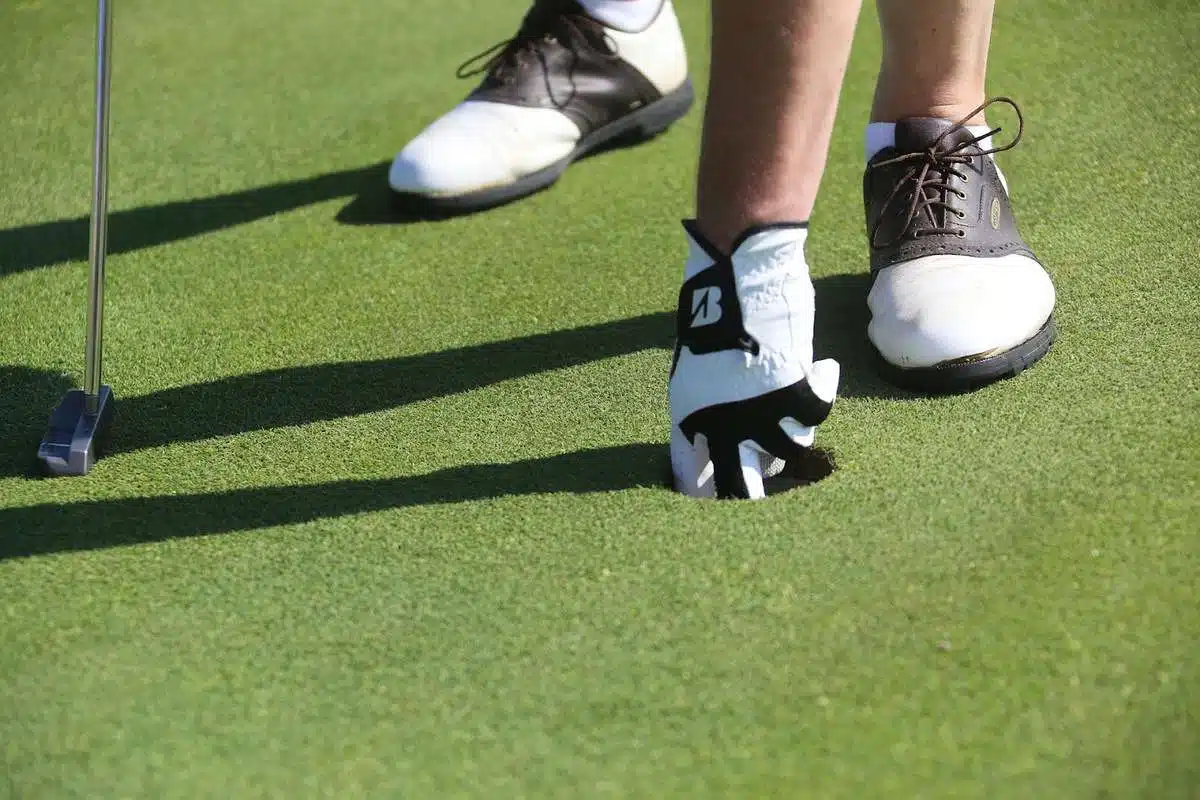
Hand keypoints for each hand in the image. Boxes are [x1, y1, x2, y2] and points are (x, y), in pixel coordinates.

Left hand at [669, 221, 838, 498]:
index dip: (706, 494)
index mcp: (687, 420)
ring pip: (787, 453)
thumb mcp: (692, 371)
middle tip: (764, 496)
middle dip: (750, 497)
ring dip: (795, 436)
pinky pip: (816, 415)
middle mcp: (721, 427)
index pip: (692, 481)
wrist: (734, 283)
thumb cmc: (709, 318)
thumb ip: (703, 410)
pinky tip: (821, 372)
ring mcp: (758, 415)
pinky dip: (822, 391)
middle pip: (739, 489)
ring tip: (796, 419)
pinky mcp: (792, 396)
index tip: (718, 500)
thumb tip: (713, 445)